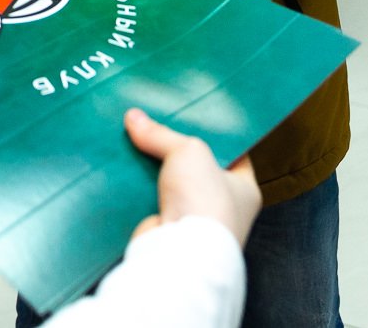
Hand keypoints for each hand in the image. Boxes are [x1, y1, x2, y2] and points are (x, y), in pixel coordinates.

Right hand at [123, 108, 261, 247]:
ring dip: (153, 169)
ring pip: (171, 186)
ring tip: (135, 139)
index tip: (194, 115)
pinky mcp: (166, 231)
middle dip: (177, 150)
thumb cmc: (202, 200)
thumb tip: (133, 116)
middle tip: (158, 123)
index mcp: (244, 189)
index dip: (214, 133)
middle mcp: (223, 208)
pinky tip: (124, 168)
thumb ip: (162, 133)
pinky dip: (138, 189)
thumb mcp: (188, 151)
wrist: (179, 253)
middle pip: (197, 168)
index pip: (234, 154)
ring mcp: (194, 222)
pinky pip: (151, 202)